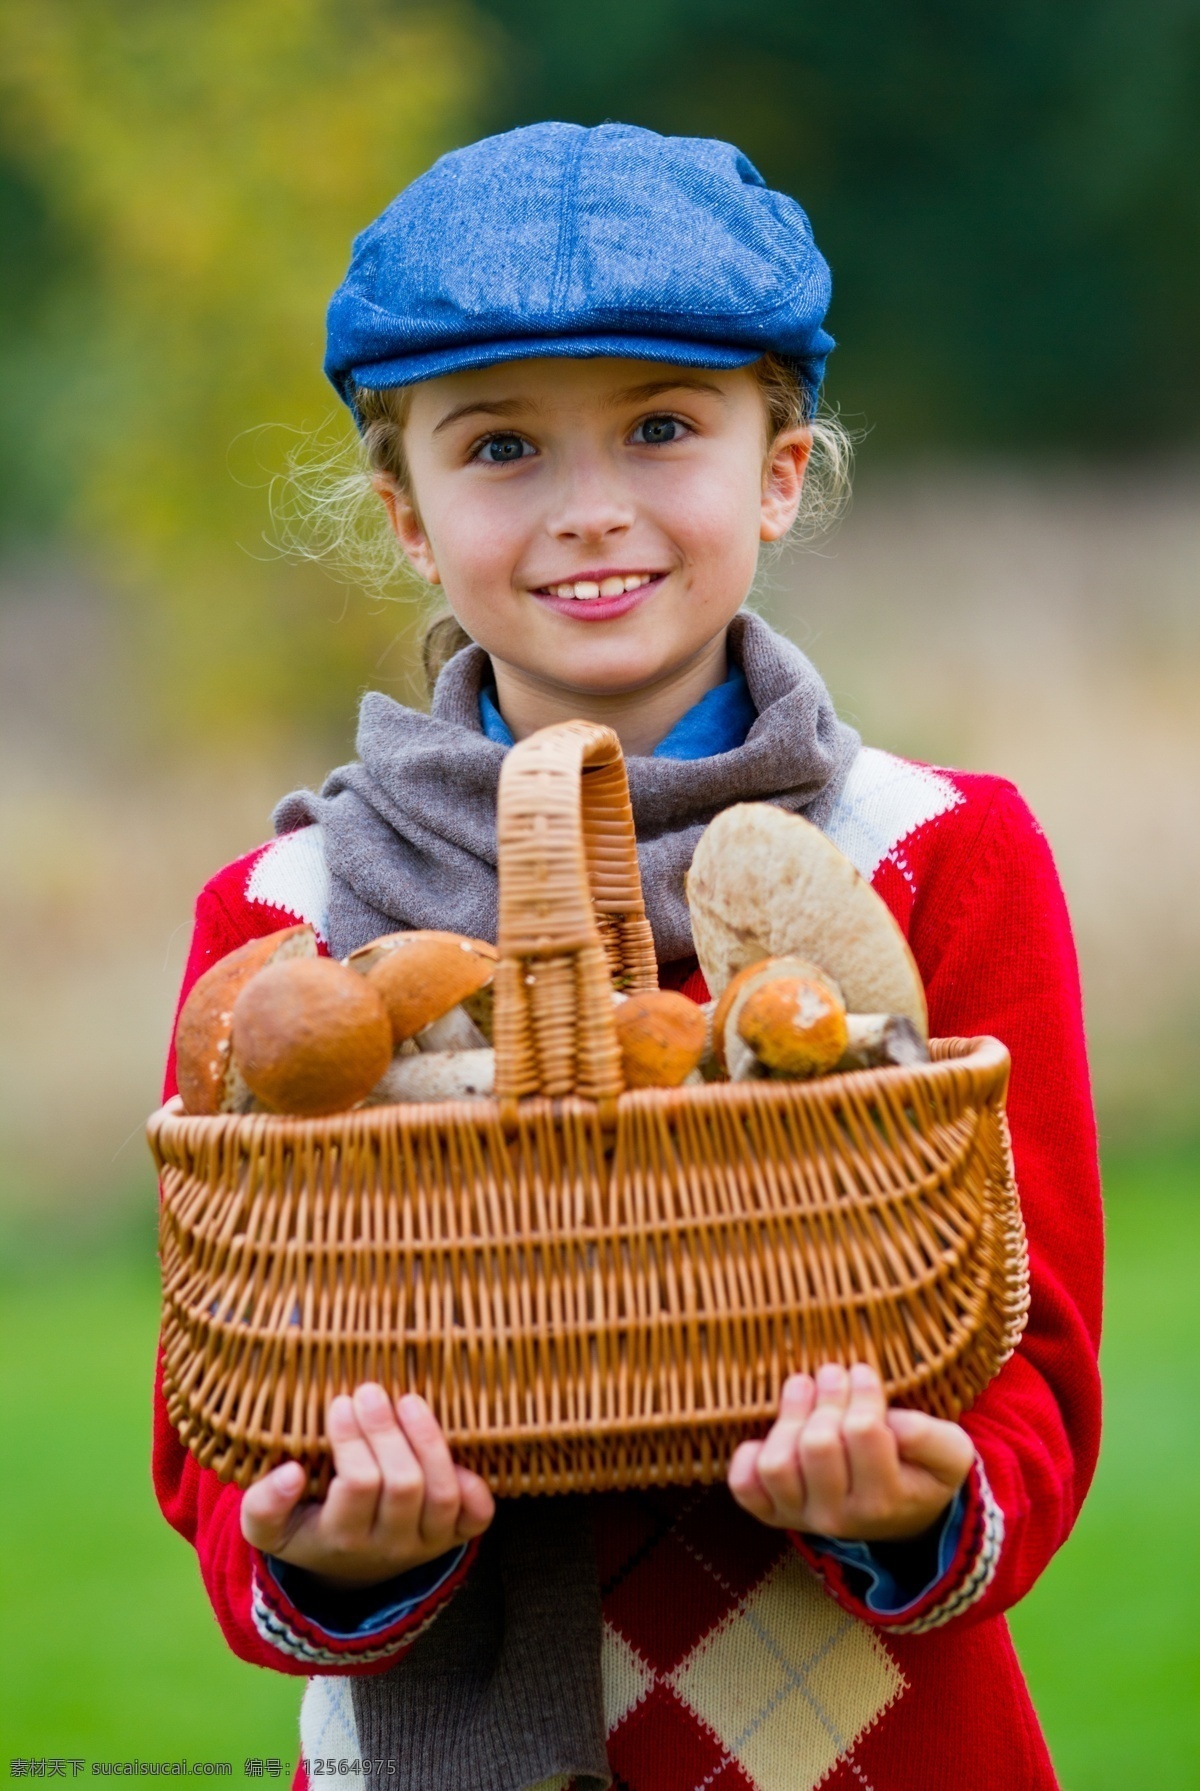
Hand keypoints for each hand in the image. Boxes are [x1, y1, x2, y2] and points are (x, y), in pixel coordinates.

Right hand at [240, 1384, 494, 1588]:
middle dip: (387, 1431)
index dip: (352, 1440)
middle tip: (370, 1391)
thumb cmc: (306, 1527)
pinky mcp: (455, 1535)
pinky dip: (473, 1483)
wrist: (345, 1570)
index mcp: (341, 1539)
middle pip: (403, 1485)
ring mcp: (428, 1541)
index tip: (340, 1402)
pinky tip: (455, 1450)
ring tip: (408, 1401)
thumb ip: (263, 1504)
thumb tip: (290, 1473)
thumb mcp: (268, 1528)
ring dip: (428, 1441)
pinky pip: (478, 1515)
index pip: (358, 1486)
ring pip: (442, 1494)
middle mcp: (390, 1546)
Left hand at [727, 1362, 974, 1540]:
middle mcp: (838, 1517)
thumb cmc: (921, 1474)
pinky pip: (745, 1486)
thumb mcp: (949, 1455)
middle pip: (818, 1444)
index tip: (863, 1371)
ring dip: (789, 1416)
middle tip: (833, 1372)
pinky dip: (749, 1456)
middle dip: (827, 1397)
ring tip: (804, 1387)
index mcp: (884, 1501)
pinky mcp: (773, 1512)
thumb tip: (892, 1421)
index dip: (863, 1392)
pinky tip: (772, 1433)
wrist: (897, 1517)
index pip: (863, 1433)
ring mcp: (801, 1517)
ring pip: (777, 1464)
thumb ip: (930, 1437)